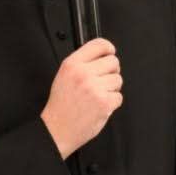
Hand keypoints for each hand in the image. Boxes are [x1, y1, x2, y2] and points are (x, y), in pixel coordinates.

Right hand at [41, 38, 122, 157]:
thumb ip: (82, 63)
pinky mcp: (104, 102)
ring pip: (118, 79)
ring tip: (98, 96)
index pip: (99, 45)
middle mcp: (83, 74)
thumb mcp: (64, 76)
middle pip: (113, 61)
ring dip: (111, 89)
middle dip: (111, 71)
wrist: (56, 130)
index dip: (108, 48)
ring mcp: (94, 88)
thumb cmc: (61, 106)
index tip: (110, 52)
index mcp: (72, 64)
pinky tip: (99, 106)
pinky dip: (112, 103)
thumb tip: (103, 55)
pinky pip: (119, 96)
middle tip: (102, 81)